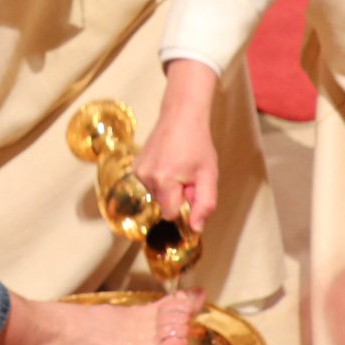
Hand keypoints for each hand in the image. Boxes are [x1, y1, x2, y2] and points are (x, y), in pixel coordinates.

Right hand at [133, 60, 220, 231]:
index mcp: (164, 180)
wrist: (181, 116)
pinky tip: (168, 163)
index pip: (171, 215)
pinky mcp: (135, 166)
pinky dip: (160, 180)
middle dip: (178, 196)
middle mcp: (146, 177)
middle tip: (189, 176)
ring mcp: (138, 171)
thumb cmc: (197, 143)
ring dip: (169, 188)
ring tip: (179, 167)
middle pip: (164, 205)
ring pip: (157, 195)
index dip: (185, 208)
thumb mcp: (209, 174)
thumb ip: (205, 204)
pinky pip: (150, 184)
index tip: (193, 192)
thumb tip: (195, 228)